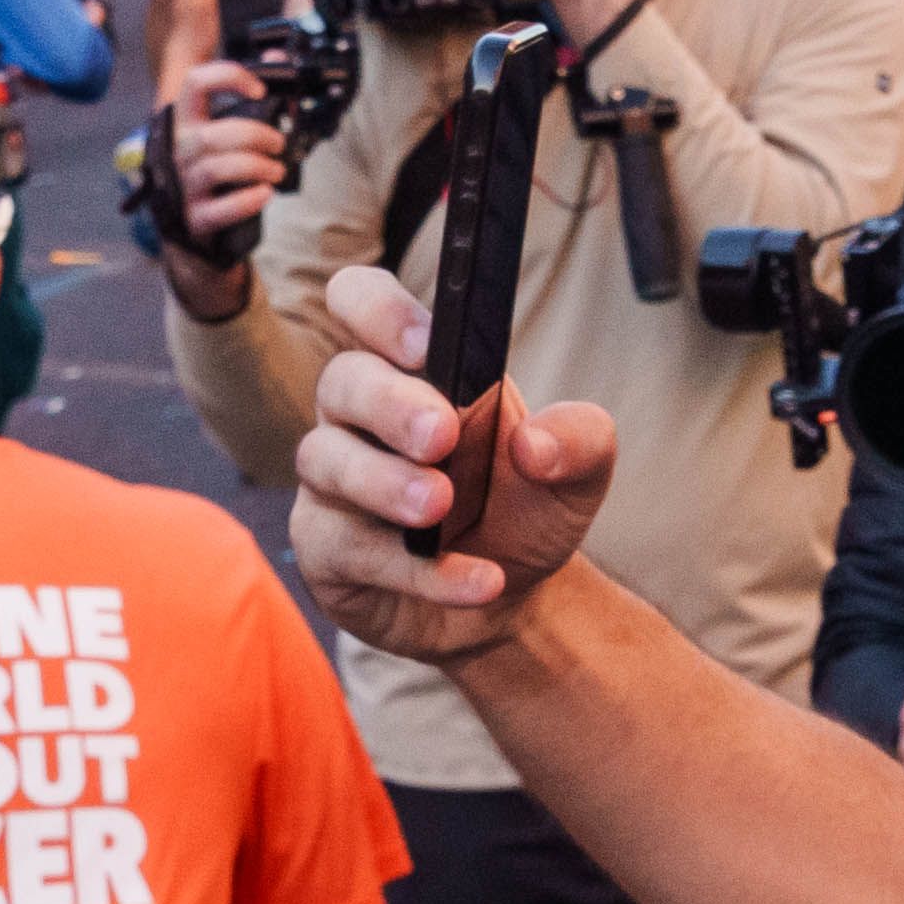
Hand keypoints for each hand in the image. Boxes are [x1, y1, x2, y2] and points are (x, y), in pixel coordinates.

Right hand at [153, 65, 288, 289]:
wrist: (193, 226)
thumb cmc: (215, 171)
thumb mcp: (223, 131)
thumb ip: (249, 99)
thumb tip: (276, 60)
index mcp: (186, 122)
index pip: (194, 83)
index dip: (227, 77)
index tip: (259, 89)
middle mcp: (179, 150)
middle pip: (213, 135)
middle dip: (255, 136)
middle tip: (278, 143)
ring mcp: (184, 185)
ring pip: (218, 169)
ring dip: (257, 167)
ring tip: (277, 171)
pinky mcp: (195, 217)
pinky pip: (220, 209)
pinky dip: (248, 200)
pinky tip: (265, 193)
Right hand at [288, 258, 623, 662]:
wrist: (516, 602)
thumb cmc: (524, 510)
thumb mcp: (576, 472)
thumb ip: (579, 439)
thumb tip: (535, 444)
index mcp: (412, 370)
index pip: (360, 302)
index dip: (379, 310)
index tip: (426, 344)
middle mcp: (359, 416)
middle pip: (340, 380)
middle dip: (389, 404)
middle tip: (442, 435)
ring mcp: (334, 481)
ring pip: (326, 462)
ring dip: (386, 483)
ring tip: (441, 507)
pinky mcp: (325, 549)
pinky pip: (348, 549)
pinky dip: (417, 569)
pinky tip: (479, 581)